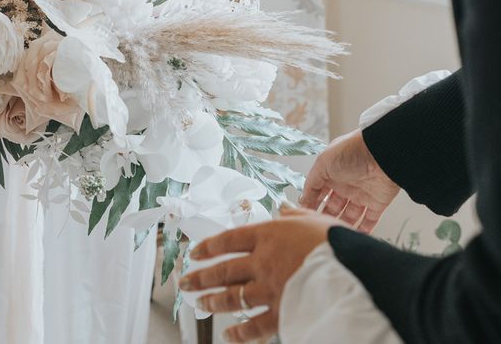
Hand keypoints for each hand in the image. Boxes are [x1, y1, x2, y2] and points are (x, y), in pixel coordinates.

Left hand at [178, 206, 338, 342]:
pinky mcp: (282, 312)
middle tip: (186, 282)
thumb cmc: (336, 241)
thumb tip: (284, 208)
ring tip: (201, 304)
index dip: (208, 247)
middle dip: (201, 277)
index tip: (194, 253)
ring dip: (214, 301)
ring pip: (233, 297)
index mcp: (267, 235)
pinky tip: (230, 334)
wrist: (353, 269)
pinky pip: (256, 326)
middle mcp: (262, 262)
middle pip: (224, 270)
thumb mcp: (314, 218)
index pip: (229, 240)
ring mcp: (270, 289)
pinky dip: (240, 332)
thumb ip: (294, 215)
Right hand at [299, 128, 398, 232]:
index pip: (317, 191)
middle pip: (332, 205)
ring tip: (333, 234)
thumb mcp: (322, 163)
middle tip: (318, 228)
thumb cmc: (351, 152)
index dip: (311, 203)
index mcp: (330, 173)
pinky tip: (353, 236)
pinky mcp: (377, 202)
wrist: (381, 154)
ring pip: (349, 215)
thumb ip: (311, 183)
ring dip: (341, 224)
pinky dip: (363, 230)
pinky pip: (369, 220)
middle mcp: (344, 184)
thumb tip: (302, 199)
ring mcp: (361, 194)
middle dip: (325, 216)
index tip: (304, 216)